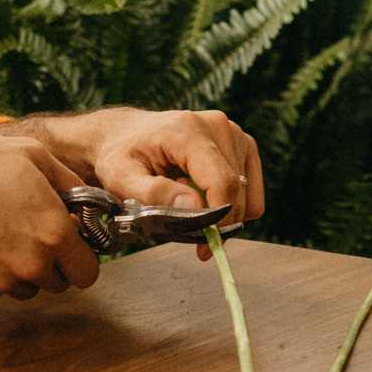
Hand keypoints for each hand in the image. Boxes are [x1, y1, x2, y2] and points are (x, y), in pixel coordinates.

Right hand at [0, 132, 102, 300]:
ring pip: (30, 288)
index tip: (72, 240)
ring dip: (26, 269)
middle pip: (61, 283)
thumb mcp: (32, 155)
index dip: (82, 255)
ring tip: (5, 231)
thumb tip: (87, 202)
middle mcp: (32, 265)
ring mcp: (1, 280)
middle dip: (55, 262)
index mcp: (54, 233)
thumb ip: (70, 182)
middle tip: (35, 230)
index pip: (89, 272)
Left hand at [28, 107, 265, 224]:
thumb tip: (193, 206)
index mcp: (187, 130)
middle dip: (217, 222)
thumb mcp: (121, 178)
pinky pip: (251, 188)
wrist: (124, 134)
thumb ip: (154, 193)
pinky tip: (204, 196)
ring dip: (222, 211)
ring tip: (188, 202)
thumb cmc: (120, 155)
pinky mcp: (242, 143)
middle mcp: (217, 126)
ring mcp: (233, 132)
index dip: (218, 219)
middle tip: (189, 234)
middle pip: (236, 190)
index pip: (222, 181)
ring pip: (246, 193)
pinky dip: (232, 203)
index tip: (203, 245)